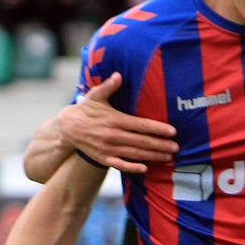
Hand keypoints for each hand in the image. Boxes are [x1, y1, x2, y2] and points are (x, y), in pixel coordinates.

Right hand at [62, 73, 178, 172]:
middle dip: (160, 145)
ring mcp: (108, 148)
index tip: (172, 131)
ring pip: (135, 153)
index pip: (141, 125)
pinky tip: (144, 168)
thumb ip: (108, 87)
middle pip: (142, 141)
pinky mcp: (104, 158)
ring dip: (152, 156)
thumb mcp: (96, 96)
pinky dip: (132, 167)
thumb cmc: (86, 109)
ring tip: (168, 156)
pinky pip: (120, 165)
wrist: (67, 128)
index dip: (157, 129)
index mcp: (115, 120)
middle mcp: (113, 135)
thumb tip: (118, 75)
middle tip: (176, 147)